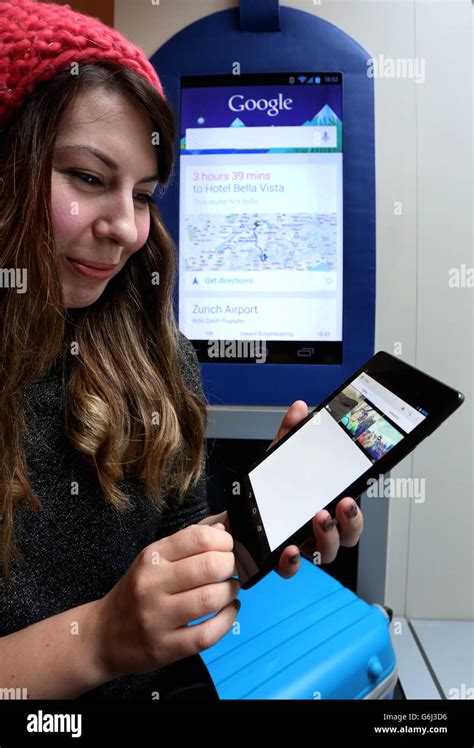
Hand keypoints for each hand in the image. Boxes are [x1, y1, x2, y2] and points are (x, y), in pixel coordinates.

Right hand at [92, 524, 239, 679]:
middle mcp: (152, 585)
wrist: (103, 635)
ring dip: (231, 592)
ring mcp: (157, 618)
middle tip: (230, 569)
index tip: (228, 546)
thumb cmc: (136, 591)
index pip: (198, 537)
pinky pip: (207, 634)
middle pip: (209, 566)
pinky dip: (227, 620)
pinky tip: (228, 612)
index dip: (224, 540)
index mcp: (152, 557)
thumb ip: (191, 539)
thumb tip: (227, 524)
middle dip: (230, 565)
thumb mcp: (155, 558)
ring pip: (211, 599)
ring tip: (229, 590)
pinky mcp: (165, 647)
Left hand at [267, 400, 363, 576]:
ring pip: (325, 553)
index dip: (357, 510)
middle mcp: (316, 530)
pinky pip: (290, 568)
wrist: (232, 514)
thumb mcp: (276, 460)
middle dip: (351, 523)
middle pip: (347, 537)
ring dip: (328, 538)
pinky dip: (292, 562)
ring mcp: (299, 545)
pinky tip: (289, 549)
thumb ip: (289, 436)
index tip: (353, 494)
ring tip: (319, 518)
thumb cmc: (264, 491)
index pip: (350, 514)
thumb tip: (300, 409)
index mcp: (323, 506)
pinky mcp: (276, 558)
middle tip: (343, 505)